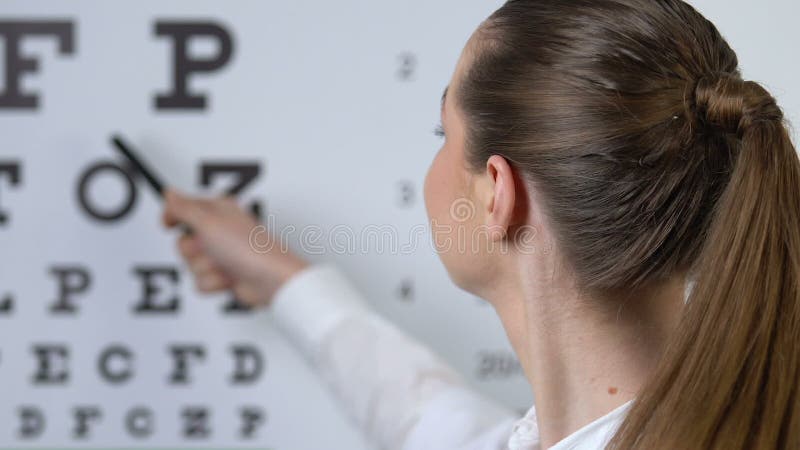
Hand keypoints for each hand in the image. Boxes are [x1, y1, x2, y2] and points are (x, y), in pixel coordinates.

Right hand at [161, 189, 308, 306]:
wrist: (270, 279)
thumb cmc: (250, 248)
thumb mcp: (209, 222)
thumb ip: (184, 208)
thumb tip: (169, 194)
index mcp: (218, 211)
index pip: (183, 209)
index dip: (173, 216)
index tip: (168, 224)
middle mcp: (219, 231)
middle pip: (183, 242)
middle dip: (195, 251)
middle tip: (211, 248)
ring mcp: (221, 255)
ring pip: (191, 265)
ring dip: (207, 268)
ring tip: (225, 263)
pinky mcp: (223, 275)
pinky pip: (201, 282)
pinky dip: (214, 283)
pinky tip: (230, 277)